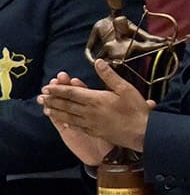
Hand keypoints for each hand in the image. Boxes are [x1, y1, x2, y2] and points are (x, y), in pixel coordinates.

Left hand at [38, 60, 152, 153]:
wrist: (142, 133)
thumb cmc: (135, 110)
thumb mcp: (126, 88)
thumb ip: (109, 76)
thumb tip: (98, 62)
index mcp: (95, 99)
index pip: (71, 93)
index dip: (58, 90)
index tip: (47, 87)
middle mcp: (89, 112)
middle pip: (66, 105)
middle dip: (52, 100)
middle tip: (40, 98)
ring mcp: (91, 123)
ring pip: (69, 117)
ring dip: (56, 112)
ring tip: (46, 109)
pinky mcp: (95, 132)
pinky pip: (76, 127)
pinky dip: (67, 123)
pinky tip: (63, 122)